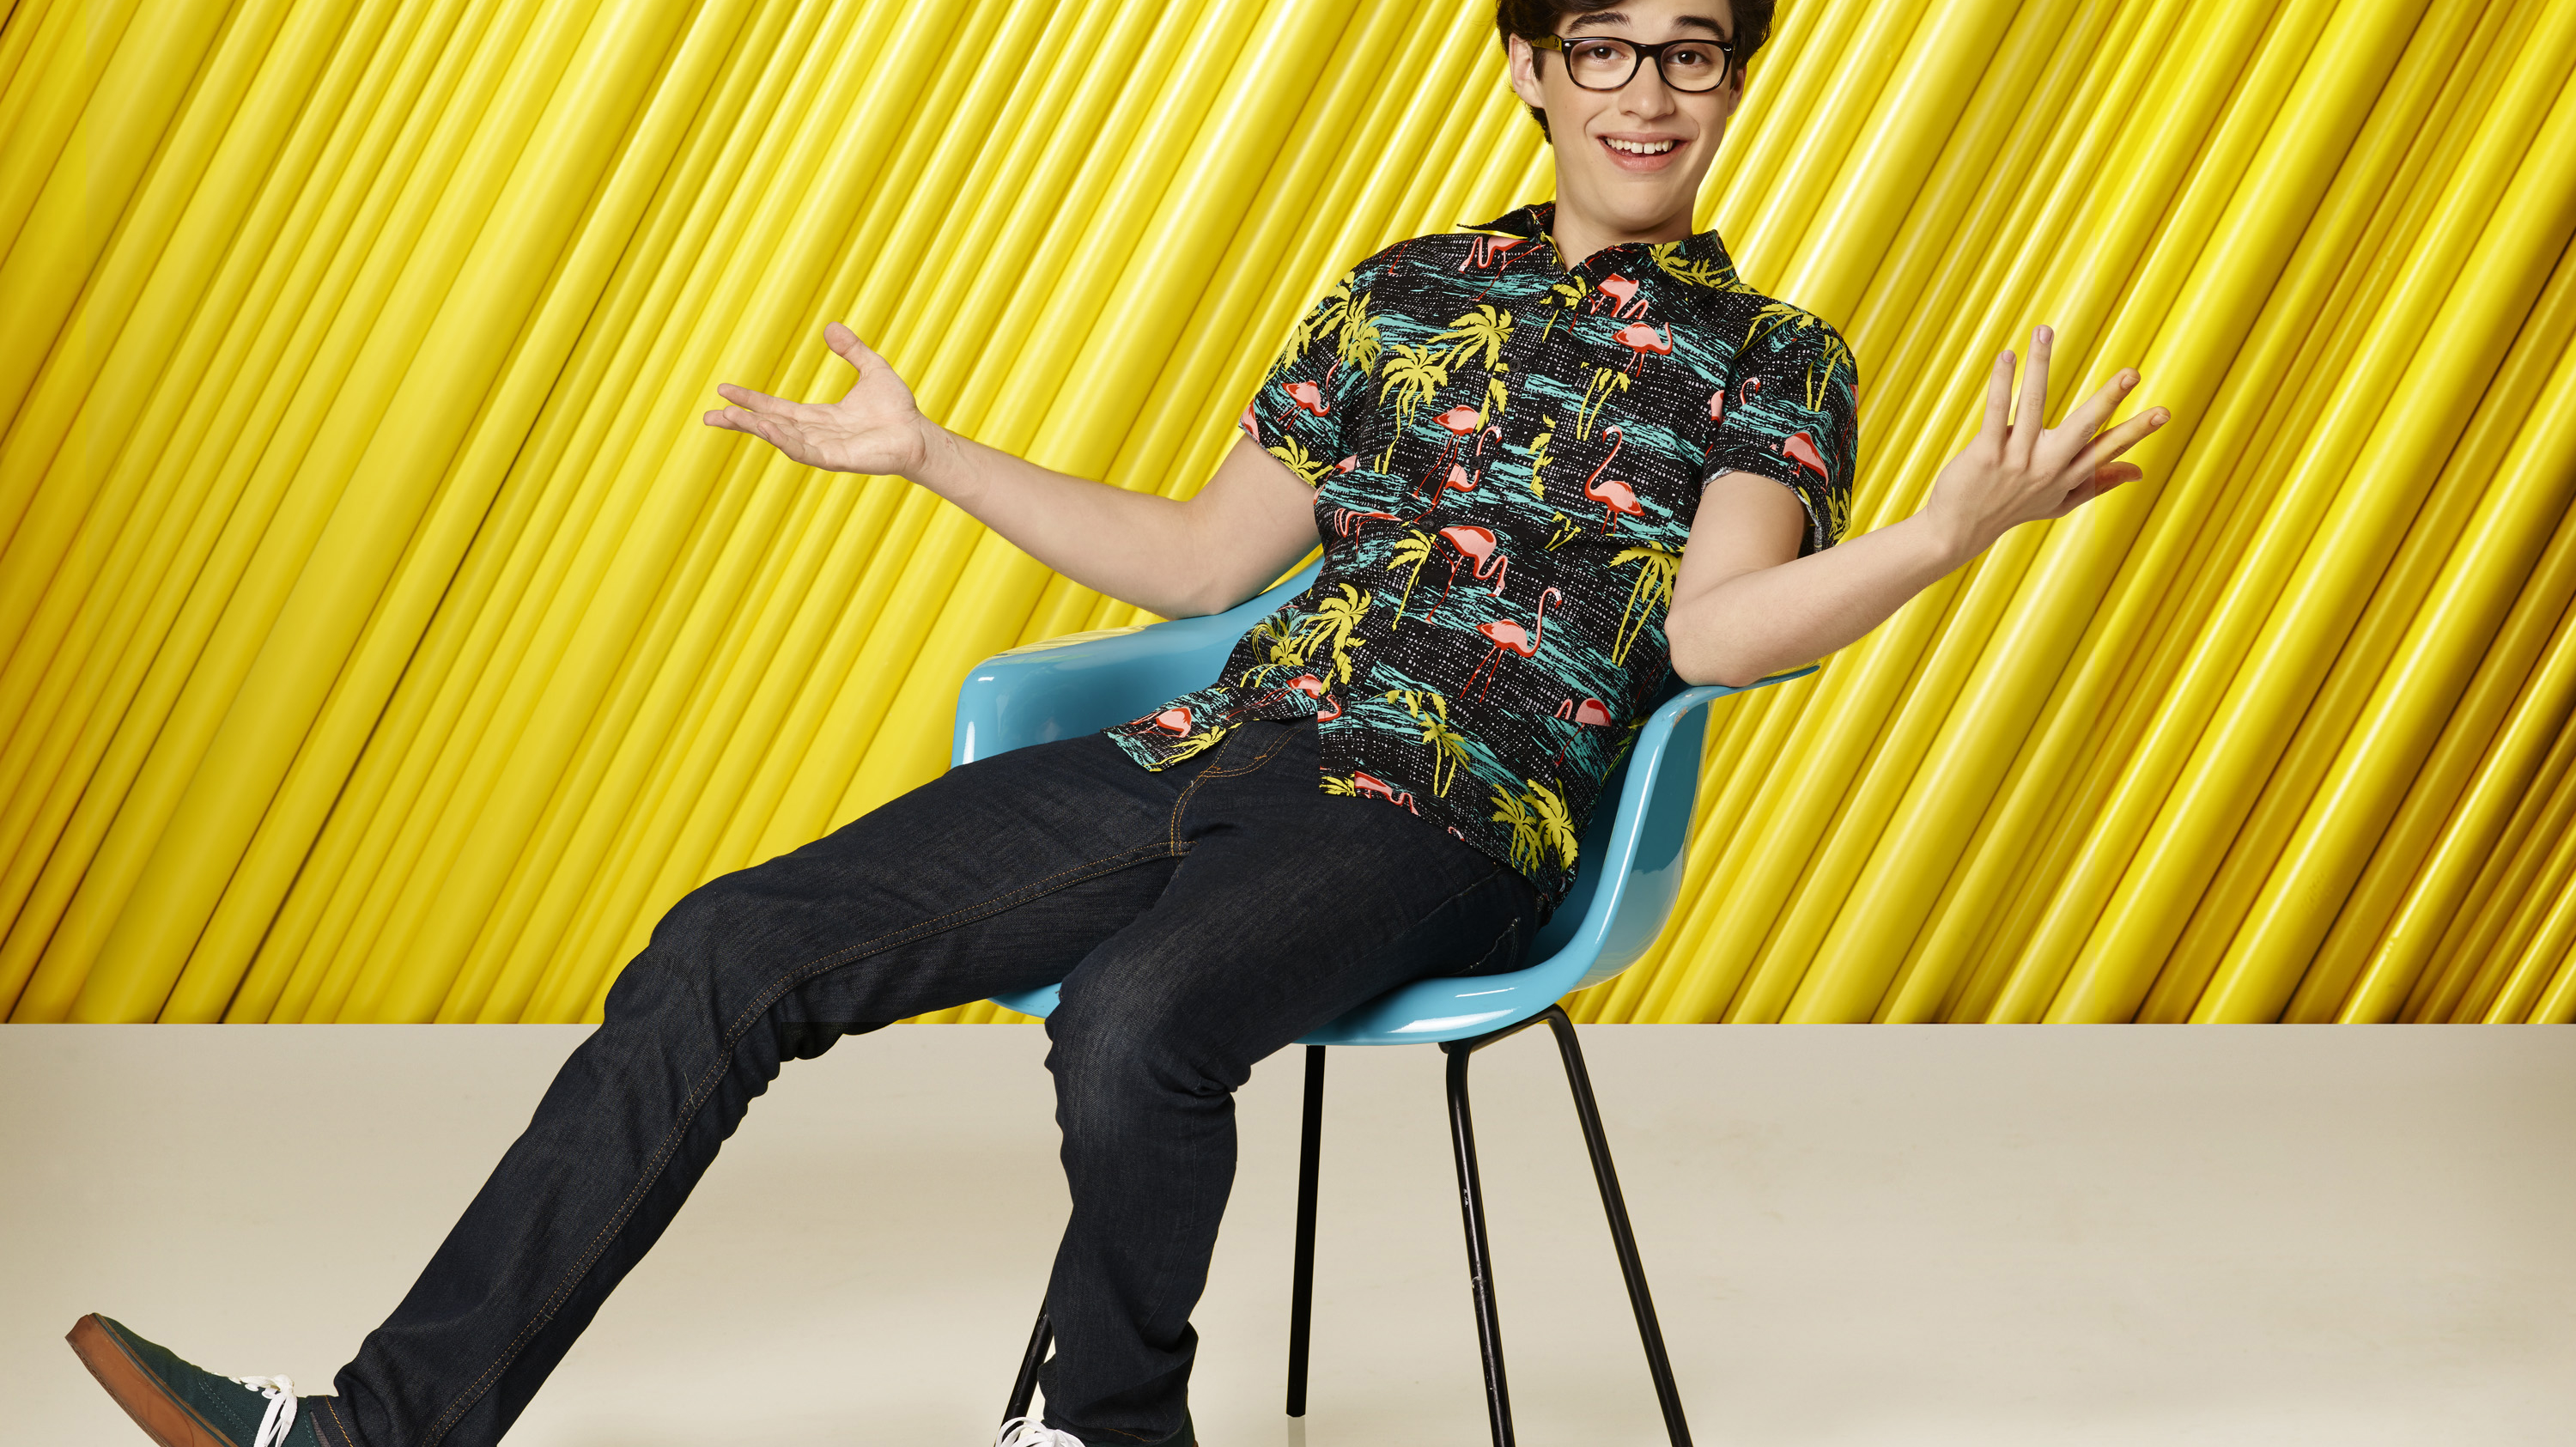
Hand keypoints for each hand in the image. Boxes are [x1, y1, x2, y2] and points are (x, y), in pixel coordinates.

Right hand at [702, 321, 937, 476]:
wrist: (919, 434)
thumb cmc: (898, 410)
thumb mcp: (872, 369)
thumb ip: (852, 350)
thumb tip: (831, 326)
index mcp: (819, 417)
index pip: (776, 407)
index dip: (751, 400)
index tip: (724, 391)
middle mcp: (816, 434)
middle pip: (770, 425)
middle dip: (739, 420)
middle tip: (709, 415)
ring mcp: (824, 448)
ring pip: (781, 438)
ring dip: (754, 428)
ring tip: (728, 418)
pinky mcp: (836, 459)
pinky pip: (804, 451)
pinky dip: (783, 439)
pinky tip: (765, 428)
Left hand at [1921, 323, 2168, 560]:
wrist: (1958, 531)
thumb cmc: (2012, 510)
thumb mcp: (2059, 502)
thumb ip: (2098, 483)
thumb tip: (2140, 470)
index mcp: (2067, 476)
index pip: (2107, 449)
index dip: (2136, 431)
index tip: (2165, 412)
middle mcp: (2046, 467)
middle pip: (2083, 428)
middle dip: (2108, 399)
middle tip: (2133, 372)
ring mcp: (2015, 459)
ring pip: (2032, 405)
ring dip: (2039, 365)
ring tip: (2044, 331)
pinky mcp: (1985, 453)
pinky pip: (1996, 410)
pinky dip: (2002, 381)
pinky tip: (2007, 356)